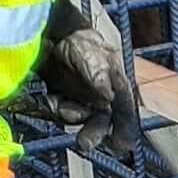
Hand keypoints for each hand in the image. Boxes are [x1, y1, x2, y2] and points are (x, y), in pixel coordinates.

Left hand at [35, 0, 136, 140]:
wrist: (51, 31)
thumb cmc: (79, 41)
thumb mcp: (93, 56)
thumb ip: (100, 76)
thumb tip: (108, 97)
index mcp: (116, 83)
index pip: (125, 109)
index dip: (126, 128)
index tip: (122, 146)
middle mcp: (101, 92)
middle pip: (102, 120)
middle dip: (95, 133)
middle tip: (84, 144)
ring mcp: (81, 95)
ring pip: (80, 117)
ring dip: (71, 116)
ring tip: (59, 106)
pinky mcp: (63, 96)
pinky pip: (61, 111)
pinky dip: (55, 108)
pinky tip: (51, 98)